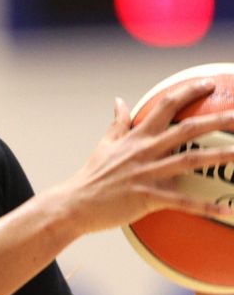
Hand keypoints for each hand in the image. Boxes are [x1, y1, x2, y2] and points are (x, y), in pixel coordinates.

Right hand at [55, 79, 233, 234]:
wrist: (75, 203)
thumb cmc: (92, 175)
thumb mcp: (105, 144)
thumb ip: (118, 123)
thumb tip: (119, 100)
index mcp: (136, 137)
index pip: (165, 107)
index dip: (188, 92)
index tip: (208, 84)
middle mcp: (144, 151)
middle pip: (187, 129)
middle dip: (217, 120)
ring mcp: (147, 173)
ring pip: (190, 160)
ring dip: (220, 156)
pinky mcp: (147, 197)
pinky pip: (182, 202)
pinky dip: (206, 206)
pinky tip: (227, 210)